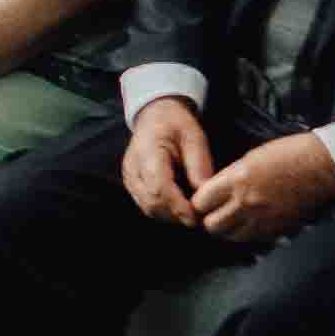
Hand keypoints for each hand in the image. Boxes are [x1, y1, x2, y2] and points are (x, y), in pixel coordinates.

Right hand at [121, 95, 214, 218]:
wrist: (155, 116)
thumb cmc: (176, 124)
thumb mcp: (194, 137)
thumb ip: (199, 166)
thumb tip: (205, 197)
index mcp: (147, 151)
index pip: (159, 188)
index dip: (178, 206)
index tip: (197, 216)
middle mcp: (132, 167)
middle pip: (151, 203)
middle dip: (175, 215)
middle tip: (198, 219)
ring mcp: (129, 177)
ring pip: (147, 208)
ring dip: (170, 216)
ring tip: (191, 215)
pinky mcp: (131, 184)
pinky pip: (146, 205)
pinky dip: (163, 211)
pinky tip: (179, 209)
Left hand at [185, 138, 334, 247]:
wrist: (323, 167)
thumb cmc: (289, 154)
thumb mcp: (250, 158)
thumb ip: (228, 178)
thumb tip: (212, 192)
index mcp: (236, 180)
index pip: (200, 202)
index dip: (199, 203)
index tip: (203, 200)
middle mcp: (246, 203)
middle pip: (212, 225)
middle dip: (209, 219)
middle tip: (214, 213)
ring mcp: (263, 219)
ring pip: (230, 237)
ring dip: (227, 230)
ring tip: (232, 220)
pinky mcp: (278, 230)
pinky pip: (252, 240)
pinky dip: (247, 235)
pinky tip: (250, 224)